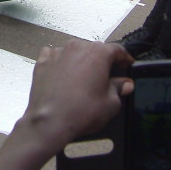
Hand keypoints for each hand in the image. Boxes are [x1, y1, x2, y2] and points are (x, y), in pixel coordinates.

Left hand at [16, 40, 133, 155]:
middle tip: (106, 77)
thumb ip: (119, 88)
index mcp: (98, 53)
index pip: (117, 49)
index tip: (127, 64)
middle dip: (102, 61)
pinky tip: (63, 76)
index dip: (124, 58)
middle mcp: (77, 48)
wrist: (50, 121)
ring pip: (75, 52)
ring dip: (81, 62)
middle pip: (94, 49)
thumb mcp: (111, 103)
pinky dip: (61, 63)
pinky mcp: (43, 62)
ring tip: (83, 80)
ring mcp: (58, 53)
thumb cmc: (81, 112)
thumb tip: (125, 84)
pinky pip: (55, 57)